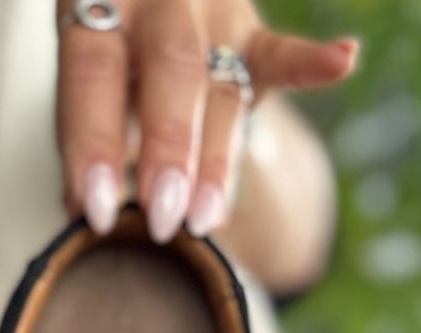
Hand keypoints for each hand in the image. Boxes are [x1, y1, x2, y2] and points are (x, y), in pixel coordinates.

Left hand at [56, 0, 357, 241]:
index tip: (93, 213)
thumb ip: (85, 137)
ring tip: (205, 220)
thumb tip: (78, 212)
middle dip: (168, 152)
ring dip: (216, 160)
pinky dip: (312, 62)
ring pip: (221, 88)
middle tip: (162, 222)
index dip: (91, 143)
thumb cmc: (106, 66)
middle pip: (171, 73)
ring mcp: (213, 12)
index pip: (92, 72)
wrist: (147, 9)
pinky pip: (281, 51)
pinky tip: (343, 59)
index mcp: (100, 1)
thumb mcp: (83, 88)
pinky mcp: (252, 35)